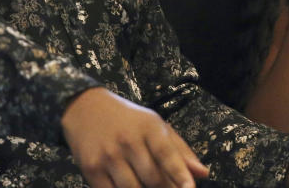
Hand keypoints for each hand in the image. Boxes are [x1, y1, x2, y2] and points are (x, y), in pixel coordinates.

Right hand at [61, 87, 207, 187]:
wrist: (85, 108)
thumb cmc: (128, 120)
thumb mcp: (156, 125)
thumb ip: (180, 151)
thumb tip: (202, 173)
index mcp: (149, 127)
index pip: (168, 155)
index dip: (180, 175)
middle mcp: (128, 141)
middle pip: (153, 178)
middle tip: (168, 187)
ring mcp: (108, 156)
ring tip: (148, 185)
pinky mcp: (91, 169)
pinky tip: (127, 185)